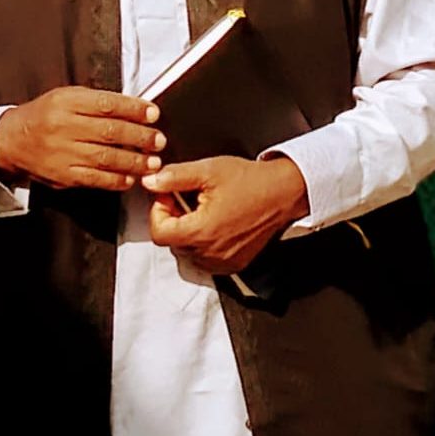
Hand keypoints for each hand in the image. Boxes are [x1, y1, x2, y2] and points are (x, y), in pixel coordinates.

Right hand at [0, 86, 165, 190]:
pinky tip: (130, 178)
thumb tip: (136, 110)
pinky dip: (116, 180)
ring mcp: (63, 153)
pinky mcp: (63, 175)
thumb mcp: (66, 97)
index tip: (153, 113)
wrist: (11, 140)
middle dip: (140, 137)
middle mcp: (64, 126)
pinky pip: (95, 179)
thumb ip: (97, 102)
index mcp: (66, 102)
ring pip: (106, 158)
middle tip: (159, 141)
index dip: (134, 109)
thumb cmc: (44, 116)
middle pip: (110, 132)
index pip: (107, 104)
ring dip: (134, 162)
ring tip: (153, 162)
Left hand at [142, 156, 308, 273]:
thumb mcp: (208, 171)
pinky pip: (206, 259)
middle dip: (173, 220)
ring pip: (188, 252)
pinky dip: (204, 244)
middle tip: (187, 199)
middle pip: (172, 242)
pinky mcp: (234, 264)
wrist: (284, 192)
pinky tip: (216, 224)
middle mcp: (211, 252)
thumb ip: (174, 177)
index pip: (158, 233)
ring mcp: (223, 261)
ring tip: (204, 211)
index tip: (169, 197)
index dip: (158, 212)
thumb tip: (150, 182)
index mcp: (201, 231)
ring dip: (188, 233)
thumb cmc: (251, 181)